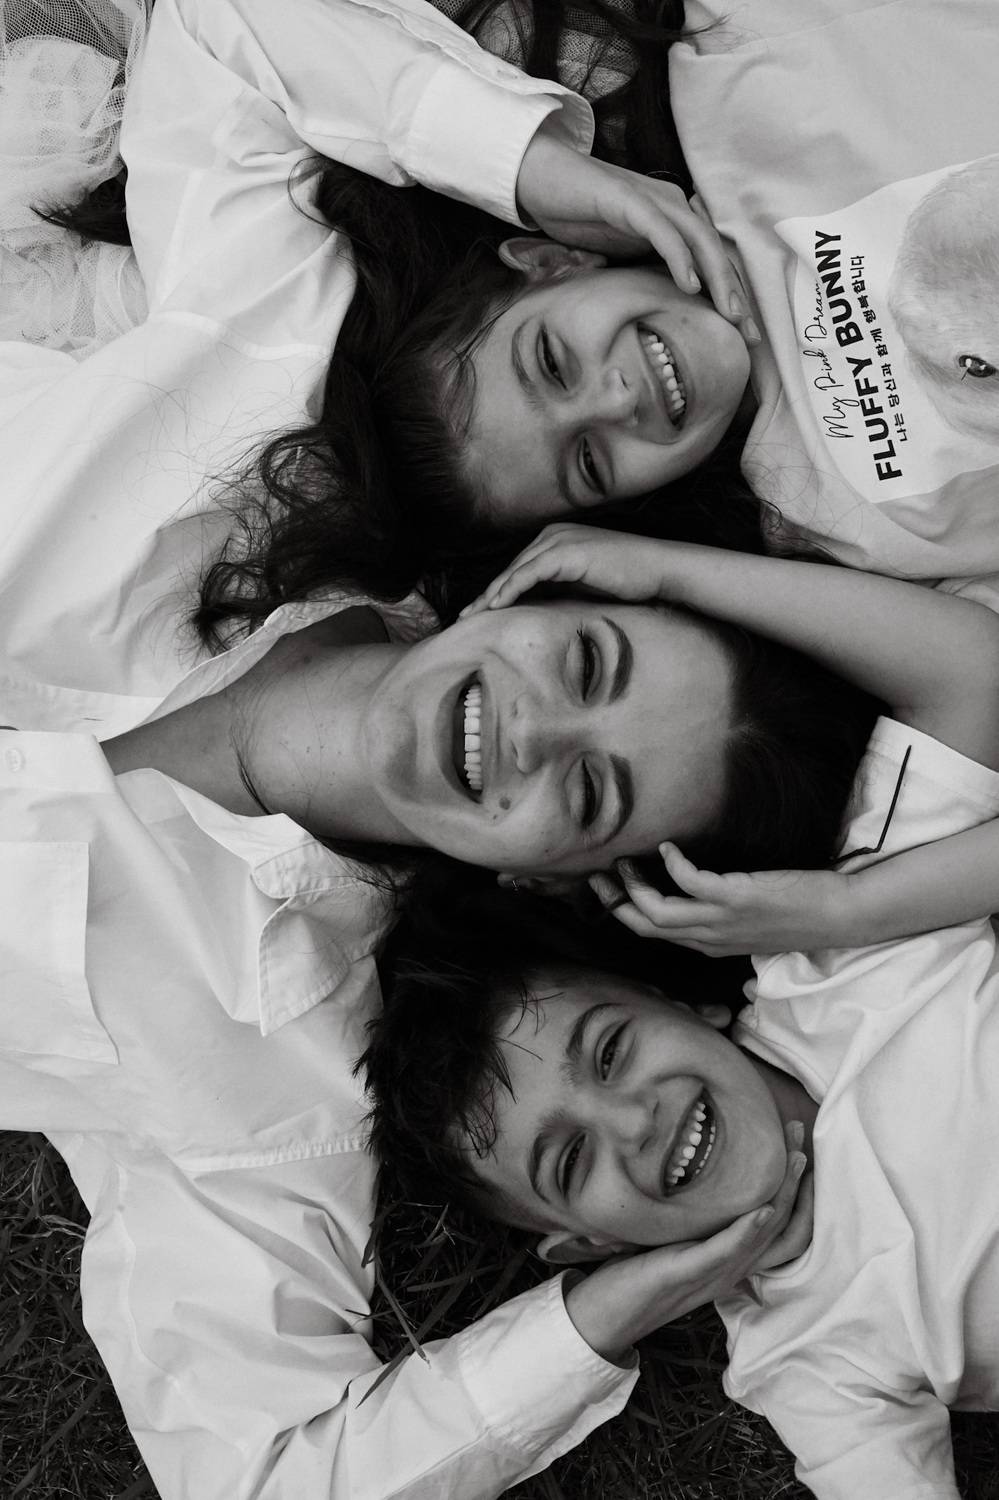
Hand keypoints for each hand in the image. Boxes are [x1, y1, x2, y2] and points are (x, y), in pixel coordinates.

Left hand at [461, 523, 688, 616]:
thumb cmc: (629, 581)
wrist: (660, 570)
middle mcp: (553, 536)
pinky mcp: (567, 552)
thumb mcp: (584, 585)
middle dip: (485, 594)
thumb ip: (559, 590)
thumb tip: (536, 611)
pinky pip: (529, 573)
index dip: (495, 592)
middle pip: (510, 569)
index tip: (477, 614)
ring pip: (514, 571)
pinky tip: (495, 607)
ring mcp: (559, 541)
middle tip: (463, 618)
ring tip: (471, 616)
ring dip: (490, 595)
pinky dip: (510, 590)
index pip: (517, 569)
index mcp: (555, 541)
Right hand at [516, 123, 758, 343]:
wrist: (540, 177)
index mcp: (672, 218)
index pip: (710, 259)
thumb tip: (660, 308)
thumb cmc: (577, 216)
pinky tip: (690, 283)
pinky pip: (662, 231)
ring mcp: (651, 201)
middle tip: (750, 333)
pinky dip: (679, 257)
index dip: (731, 294)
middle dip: (735, 293)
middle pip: (714, 251)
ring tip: (729, 313)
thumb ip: (642, 269)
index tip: (745, 333)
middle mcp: (671, 205)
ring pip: (697, 241)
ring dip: (717, 278)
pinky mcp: (627, 200)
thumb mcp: (617, 251)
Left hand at [564, 1123, 809, 1360]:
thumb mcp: (683, 1240)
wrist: (609, 1315)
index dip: (802, 1191)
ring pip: (765, 1237)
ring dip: (783, 1196)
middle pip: (785, 1229)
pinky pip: (724, 1253)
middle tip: (801, 1135)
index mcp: (735, 1262)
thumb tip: (712, 1174)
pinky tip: (761, 1209)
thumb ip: (706, 1219)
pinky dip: (746, 1231)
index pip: (786, 1230)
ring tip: (794, 1160)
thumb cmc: (642, 1272)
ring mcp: (713, 1274)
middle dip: (799, 1182)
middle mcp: (733, 1270)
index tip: (803, 1148)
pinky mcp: (686, 1273)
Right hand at [590, 843, 853, 955]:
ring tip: (625, 861)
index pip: (655, 934)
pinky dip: (672, 863)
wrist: (837, 915)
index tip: (608, 891)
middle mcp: (710, 937)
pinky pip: (689, 881)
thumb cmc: (798, 914)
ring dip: (634, 885)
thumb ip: (722, 915)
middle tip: (598, 875)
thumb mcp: (752, 924)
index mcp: (710, 943)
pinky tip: (669, 848)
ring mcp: (722, 920)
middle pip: (646, 926)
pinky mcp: (736, 898)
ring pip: (657, 912)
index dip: (625, 914)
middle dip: (615, 902)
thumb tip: (700, 894)